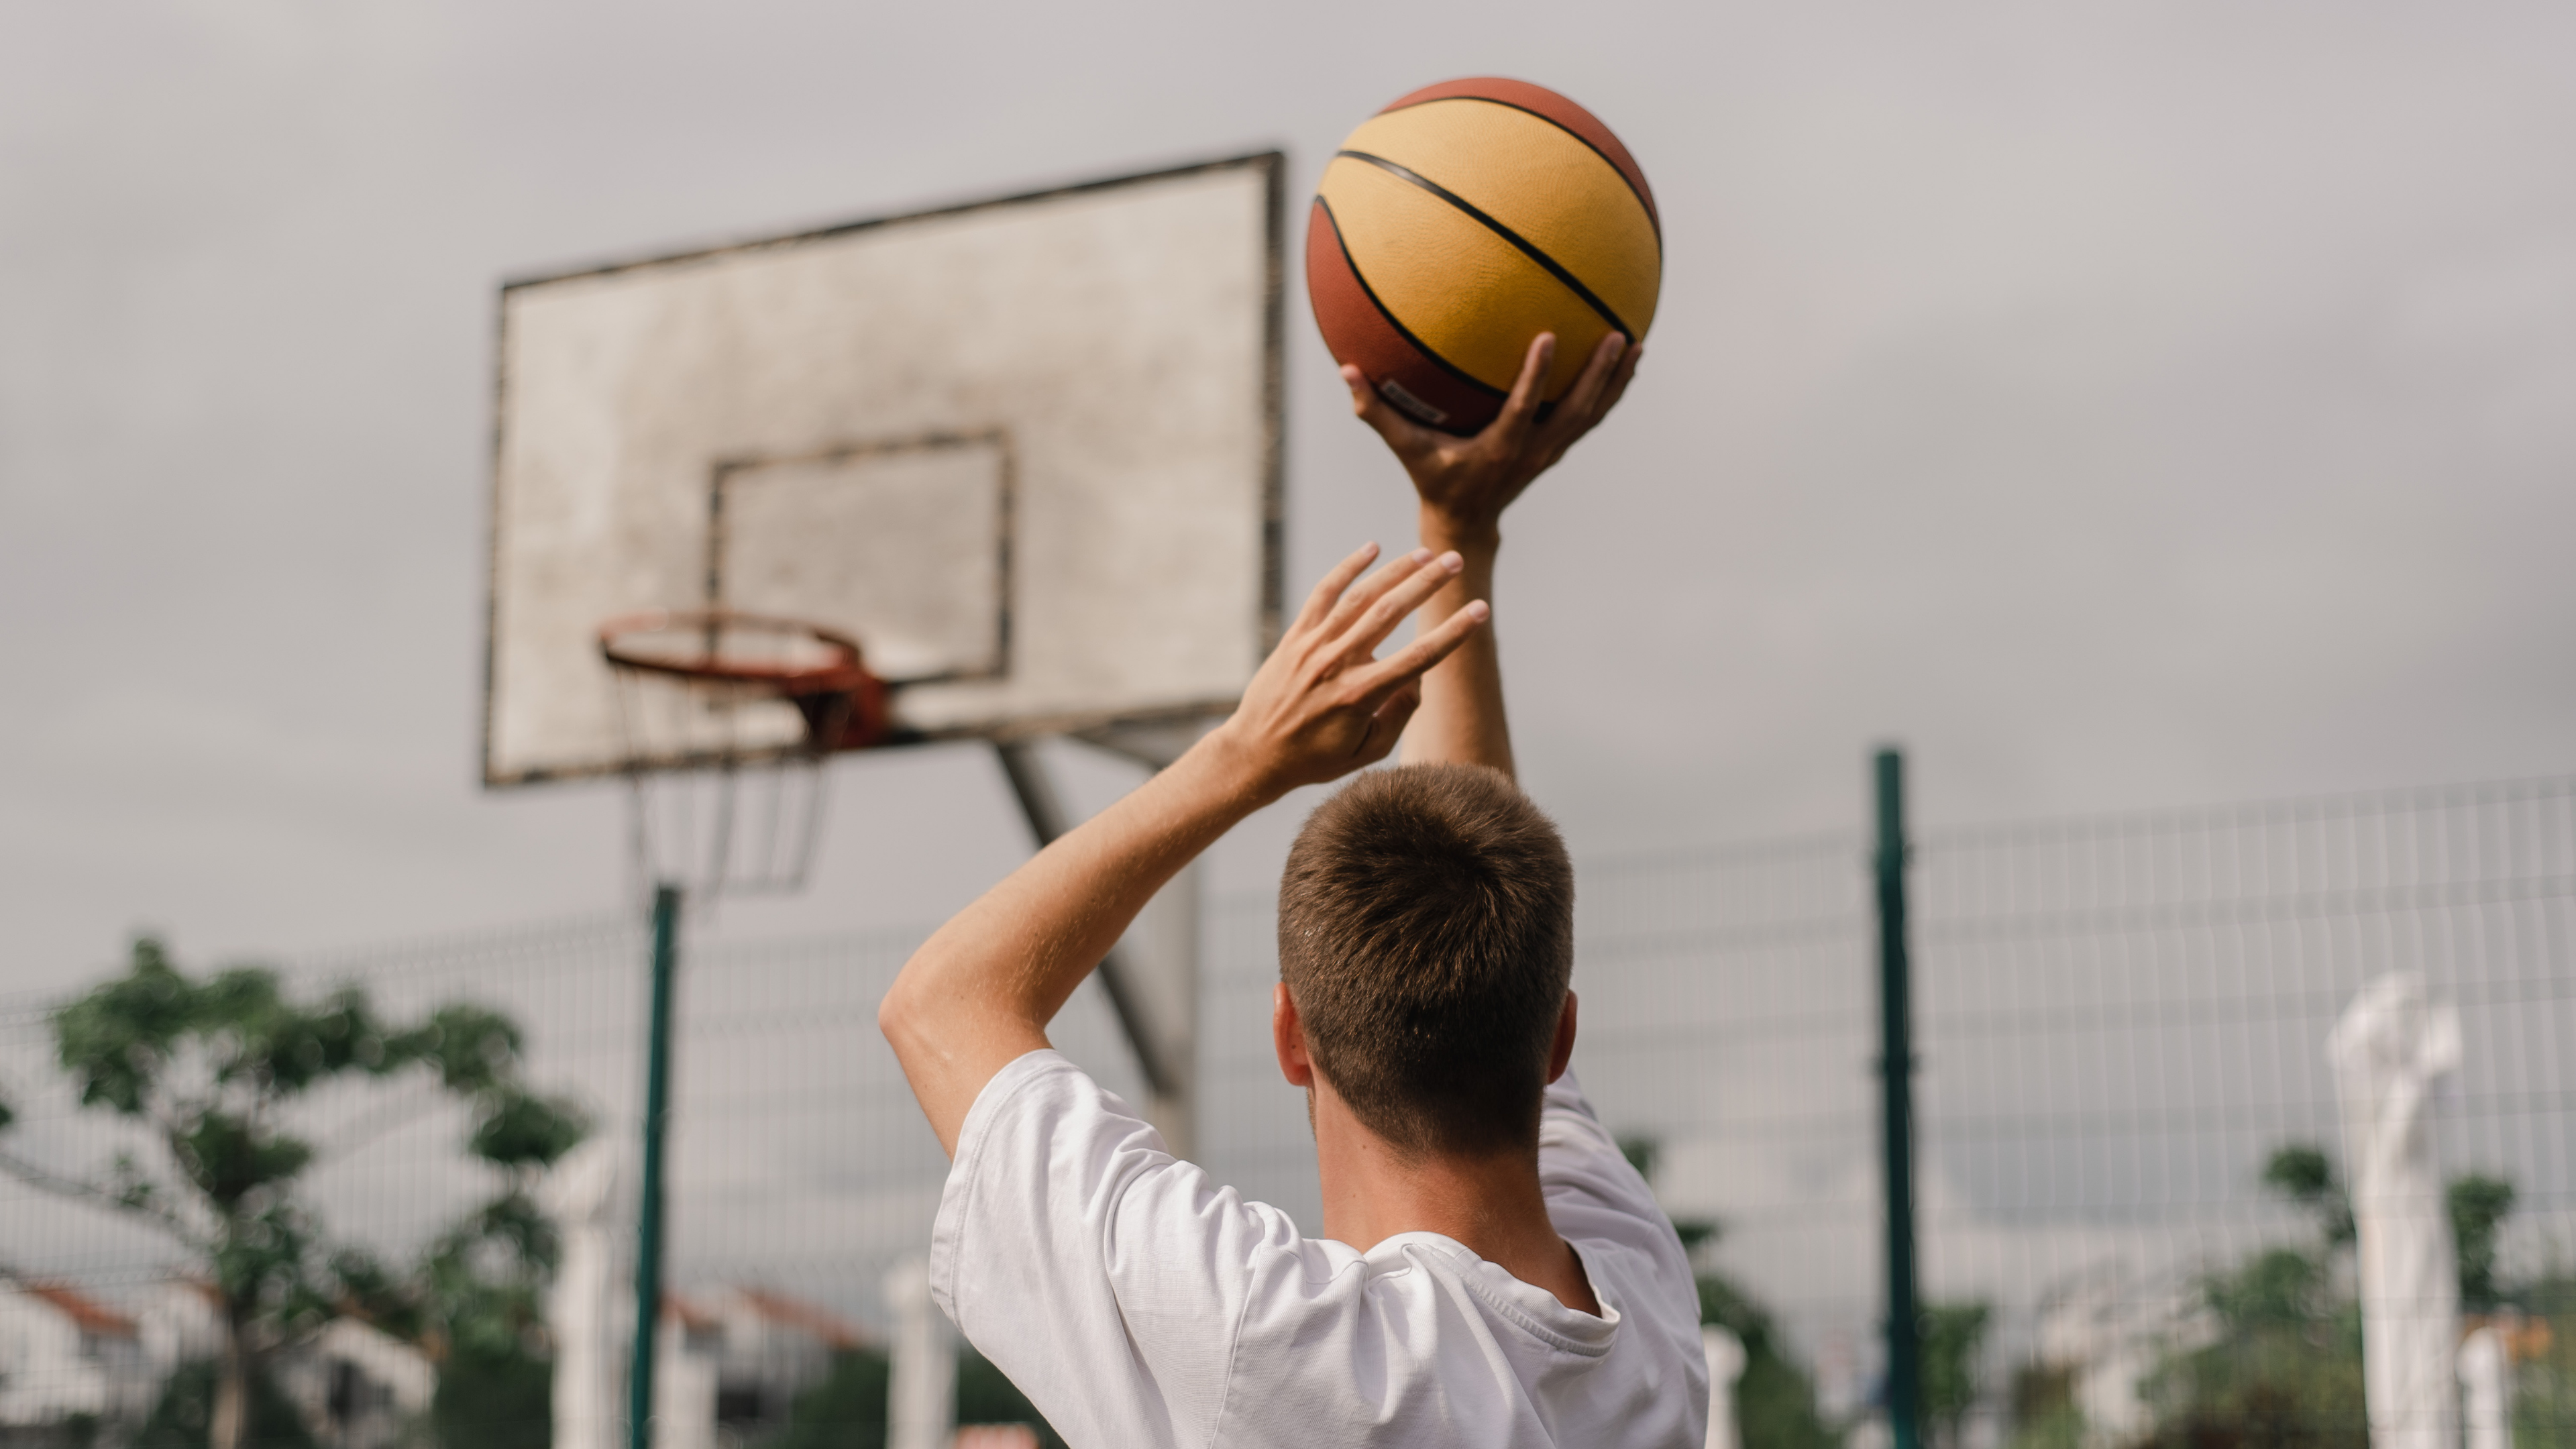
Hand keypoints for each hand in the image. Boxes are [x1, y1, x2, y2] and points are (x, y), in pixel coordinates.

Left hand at [1210, 543, 1488, 799]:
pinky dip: (1347, 569)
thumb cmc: (1317, 758)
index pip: (1419, 657)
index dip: (1454, 632)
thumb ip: (1399, 714)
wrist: (1255, 754)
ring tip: (1425, 554)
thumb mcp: (1367, 752)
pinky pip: (1323, 594)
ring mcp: (1313, 646)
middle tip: (1455, 561)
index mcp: (1361, 695)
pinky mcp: (1295, 637)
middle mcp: (1338, 664)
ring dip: (1395, 571)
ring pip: (1360, 597)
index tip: (1480, 609)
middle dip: (1427, 584)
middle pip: (1391, 613)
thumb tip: (1419, 677)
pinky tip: (1372, 549)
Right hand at [1343, 331, 1641, 544]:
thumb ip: (1376, 412)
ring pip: (1592, 416)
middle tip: (1617, 336)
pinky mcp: (1556, 450)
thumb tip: (1345, 369)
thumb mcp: (1405, 449)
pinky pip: (1590, 419)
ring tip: (1636, 344)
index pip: (1524, 409)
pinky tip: (1626, 363)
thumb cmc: (1432, 479)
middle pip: (1576, 413)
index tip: (1550, 336)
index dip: (1538, 377)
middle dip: (1598, 376)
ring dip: (1616, 383)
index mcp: (1499, 449)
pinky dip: (1611, 393)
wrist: (1466, 523)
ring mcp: (1549, 453)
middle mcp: (1532, 452)